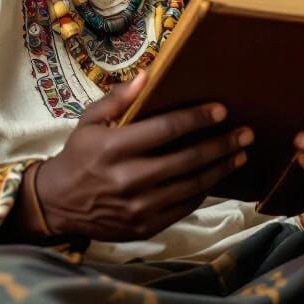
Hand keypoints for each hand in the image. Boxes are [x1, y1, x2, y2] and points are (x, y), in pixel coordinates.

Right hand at [34, 70, 253, 242]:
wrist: (57, 205)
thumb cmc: (78, 155)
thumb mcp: (89, 122)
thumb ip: (117, 99)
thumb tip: (147, 76)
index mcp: (114, 148)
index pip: (165, 129)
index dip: (196, 118)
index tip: (221, 110)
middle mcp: (128, 179)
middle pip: (187, 160)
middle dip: (221, 145)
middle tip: (246, 133)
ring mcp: (138, 207)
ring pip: (191, 186)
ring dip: (220, 169)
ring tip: (240, 154)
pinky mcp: (144, 227)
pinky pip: (183, 208)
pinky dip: (202, 191)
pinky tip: (215, 177)